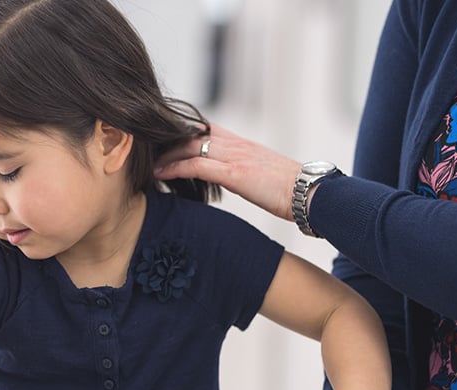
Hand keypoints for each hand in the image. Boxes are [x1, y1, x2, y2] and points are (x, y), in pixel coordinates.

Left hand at [154, 125, 300, 221]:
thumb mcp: (262, 174)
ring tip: (145, 161)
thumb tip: (231, 179)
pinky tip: (159, 173)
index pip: (205, 128)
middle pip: (191, 133)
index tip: (161, 138)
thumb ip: (242, 170)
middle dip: (166, 140)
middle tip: (144, 148)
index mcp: (242, 143)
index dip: (181, 131)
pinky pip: (196, 166)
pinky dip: (174, 167)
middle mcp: (236, 144)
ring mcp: (235, 156)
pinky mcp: (234, 172)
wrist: (312, 194)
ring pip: (189, 146)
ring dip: (164, 153)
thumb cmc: (291, 190)